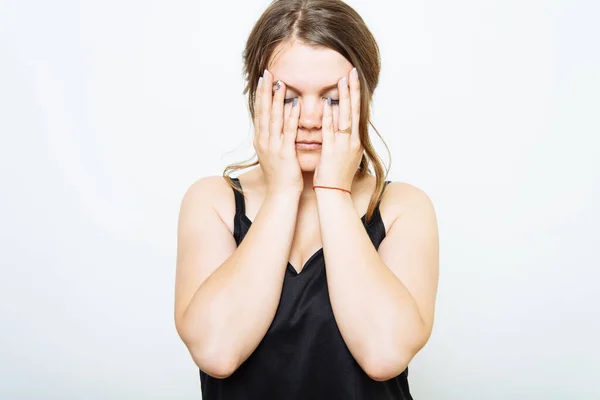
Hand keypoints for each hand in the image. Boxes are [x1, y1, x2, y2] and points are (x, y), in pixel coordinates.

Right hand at [253, 69, 302, 195]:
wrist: (281, 194)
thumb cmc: (281, 176)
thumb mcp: (272, 154)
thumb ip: (271, 139)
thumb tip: (269, 128)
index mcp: (261, 140)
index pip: (260, 112)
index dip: (261, 95)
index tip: (263, 79)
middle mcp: (264, 141)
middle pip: (264, 111)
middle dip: (265, 91)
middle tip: (267, 73)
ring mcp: (273, 146)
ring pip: (274, 118)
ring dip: (277, 99)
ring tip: (280, 82)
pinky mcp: (284, 153)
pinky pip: (288, 131)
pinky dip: (291, 117)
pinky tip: (294, 104)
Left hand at [313, 67, 363, 191]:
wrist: (335, 194)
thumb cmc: (336, 175)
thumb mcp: (344, 154)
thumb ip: (343, 139)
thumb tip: (341, 125)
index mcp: (355, 141)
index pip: (357, 113)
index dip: (356, 95)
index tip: (354, 78)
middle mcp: (352, 141)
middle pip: (354, 111)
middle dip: (353, 91)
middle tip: (352, 72)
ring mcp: (344, 146)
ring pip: (345, 118)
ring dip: (344, 99)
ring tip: (342, 81)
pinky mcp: (332, 152)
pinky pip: (332, 132)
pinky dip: (330, 118)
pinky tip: (328, 105)